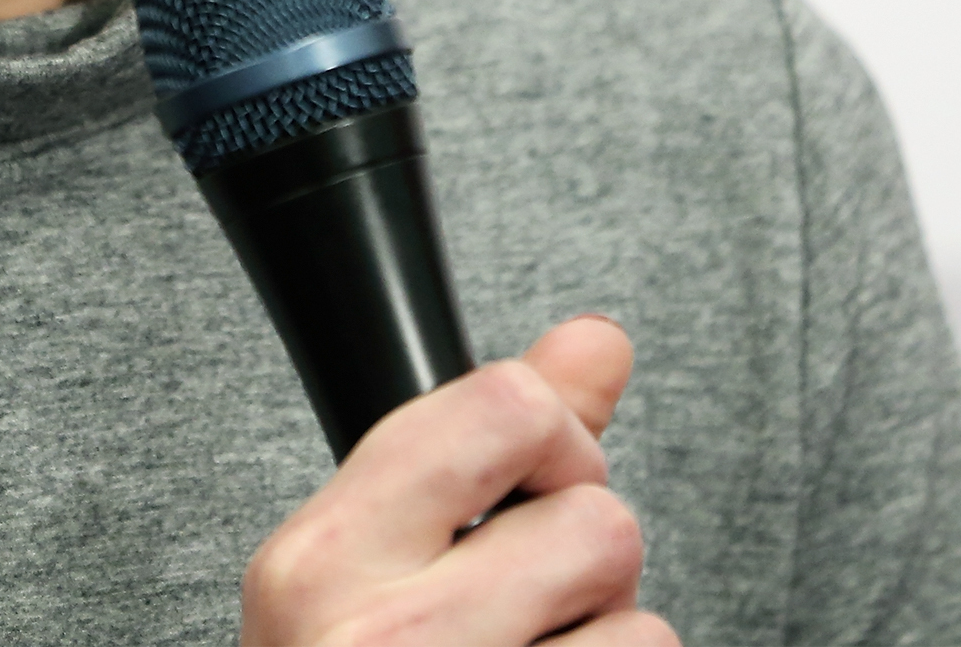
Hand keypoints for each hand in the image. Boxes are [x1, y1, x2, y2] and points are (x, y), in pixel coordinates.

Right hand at [240, 317, 675, 645]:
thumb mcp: (371, 562)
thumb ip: (483, 442)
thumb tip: (596, 342)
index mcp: (317, 566)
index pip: (506, 407)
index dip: (550, 440)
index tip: (524, 488)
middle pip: (601, 523)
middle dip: (585, 567)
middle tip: (519, 616)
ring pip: (644, 628)